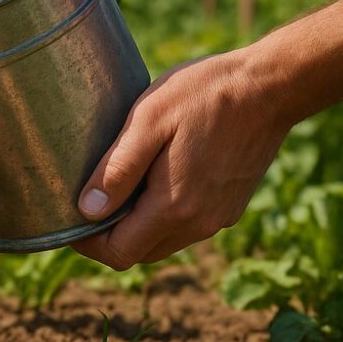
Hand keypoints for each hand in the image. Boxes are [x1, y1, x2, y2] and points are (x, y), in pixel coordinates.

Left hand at [71, 49, 295, 269]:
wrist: (271, 87)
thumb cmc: (205, 95)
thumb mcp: (149, 121)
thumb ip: (117, 169)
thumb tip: (86, 211)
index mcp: (174, 207)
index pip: (119, 254)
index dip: (88, 244)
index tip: (71, 219)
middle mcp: (198, 224)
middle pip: (139, 253)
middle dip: (109, 237)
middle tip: (90, 201)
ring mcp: (218, 218)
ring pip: (163, 242)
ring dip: (137, 227)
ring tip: (121, 187)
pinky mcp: (230, 207)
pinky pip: (186, 227)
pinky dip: (163, 216)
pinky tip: (156, 179)